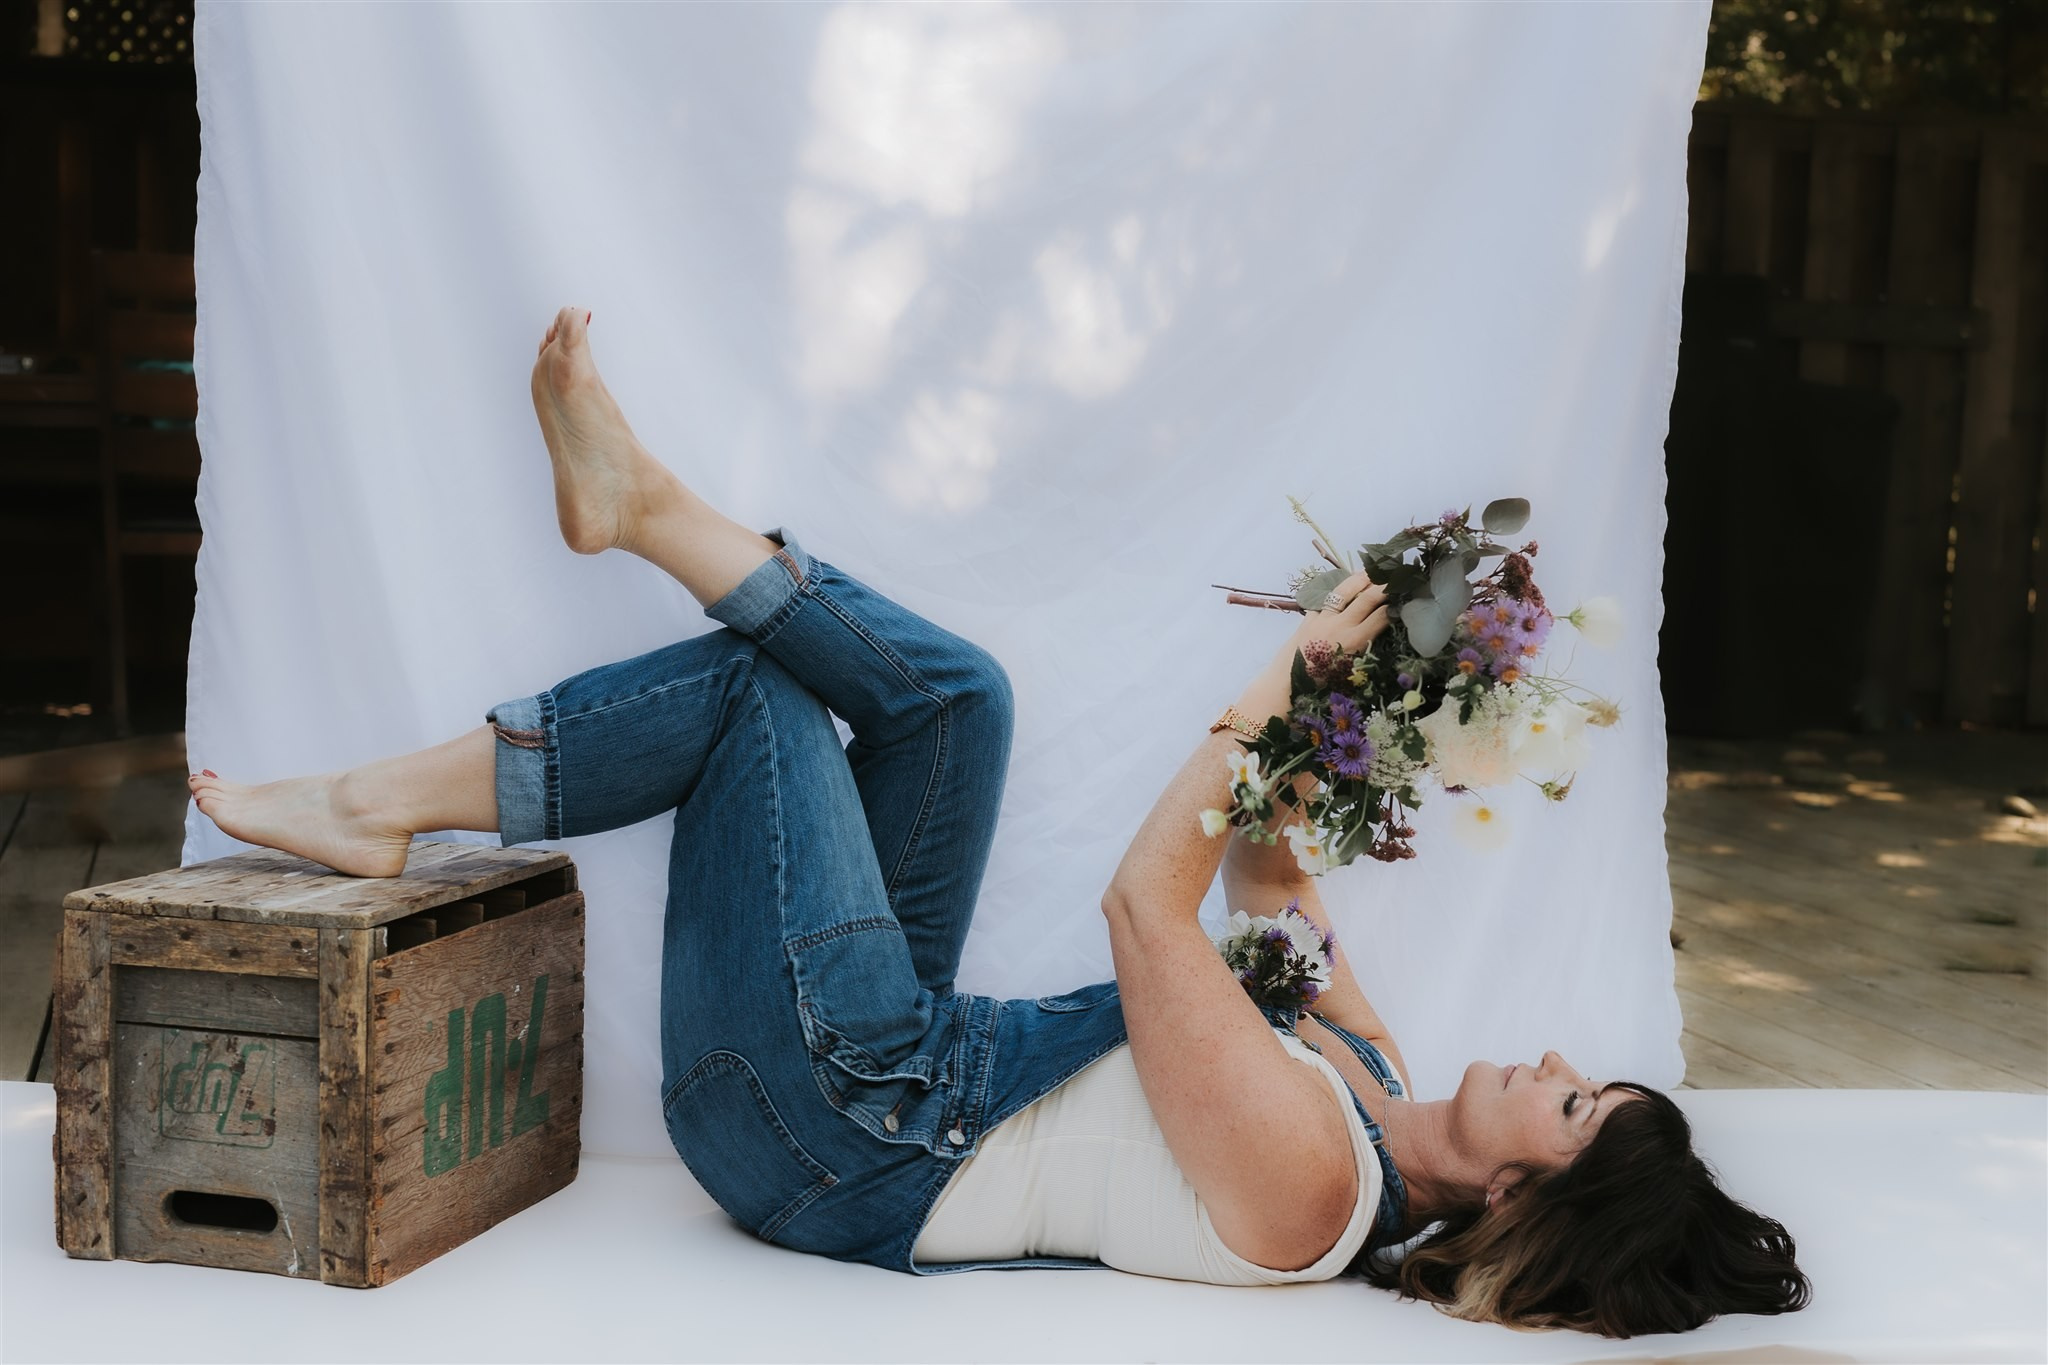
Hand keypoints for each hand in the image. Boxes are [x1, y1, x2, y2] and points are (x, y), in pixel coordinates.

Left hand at [1275, 568, 1390, 671]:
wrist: (1289, 680)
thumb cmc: (1323, 681)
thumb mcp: (1351, 668)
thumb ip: (1365, 648)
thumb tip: (1380, 629)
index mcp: (1354, 641)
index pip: (1381, 616)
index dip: (1393, 606)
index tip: (1401, 598)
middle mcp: (1340, 625)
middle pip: (1367, 598)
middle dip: (1383, 586)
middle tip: (1393, 579)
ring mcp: (1323, 617)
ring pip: (1344, 590)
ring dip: (1360, 579)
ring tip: (1370, 573)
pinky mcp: (1309, 616)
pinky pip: (1325, 599)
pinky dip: (1336, 592)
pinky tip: (1343, 588)